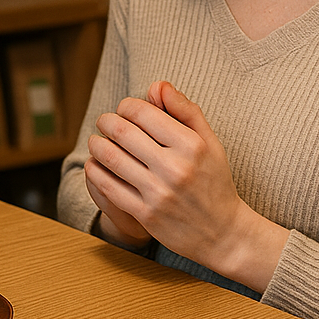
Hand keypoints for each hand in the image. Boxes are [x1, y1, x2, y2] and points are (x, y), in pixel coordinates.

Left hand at [84, 82, 285, 290]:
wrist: (223, 234)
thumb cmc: (214, 182)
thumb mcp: (209, 142)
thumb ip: (184, 109)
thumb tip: (156, 85)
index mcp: (191, 145)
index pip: (142, 111)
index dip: (126, 106)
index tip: (124, 109)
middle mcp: (174, 168)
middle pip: (121, 131)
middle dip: (106, 122)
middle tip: (105, 122)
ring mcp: (158, 193)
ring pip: (109, 157)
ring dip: (96, 144)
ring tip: (97, 141)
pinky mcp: (145, 215)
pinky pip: (107, 186)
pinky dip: (95, 171)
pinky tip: (95, 165)